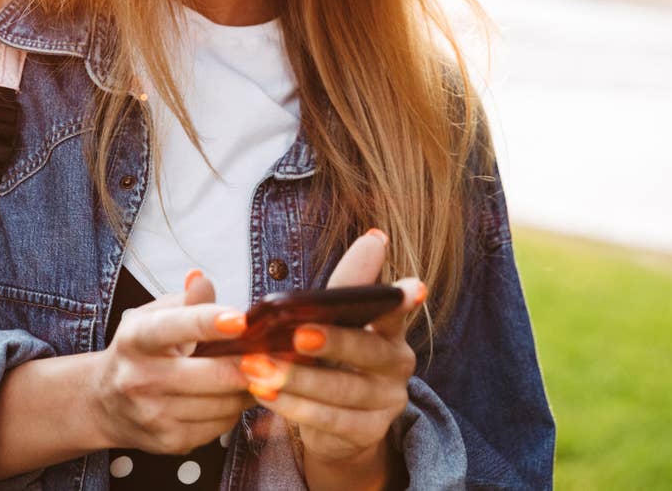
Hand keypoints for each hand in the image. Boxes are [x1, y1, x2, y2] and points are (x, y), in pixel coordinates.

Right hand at [88, 270, 252, 454]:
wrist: (105, 403)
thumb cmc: (139, 351)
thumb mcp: (153, 317)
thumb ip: (184, 300)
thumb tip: (202, 280)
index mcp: (137, 338)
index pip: (177, 327)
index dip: (211, 322)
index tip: (241, 320)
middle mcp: (141, 377)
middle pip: (214, 373)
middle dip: (249, 363)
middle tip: (270, 354)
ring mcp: (154, 413)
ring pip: (224, 402)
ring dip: (247, 387)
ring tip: (253, 373)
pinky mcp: (170, 441)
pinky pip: (221, 425)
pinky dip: (234, 409)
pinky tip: (229, 395)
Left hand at [238, 231, 423, 488]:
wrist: (337, 427)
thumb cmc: (331, 358)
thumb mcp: (337, 321)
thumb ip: (349, 285)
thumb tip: (375, 237)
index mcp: (391, 330)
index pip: (397, 310)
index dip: (403, 300)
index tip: (414, 288)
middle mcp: (397, 365)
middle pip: (366, 351)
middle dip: (332, 342)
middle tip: (296, 335)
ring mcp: (387, 403)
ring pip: (341, 389)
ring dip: (296, 379)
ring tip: (257, 367)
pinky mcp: (369, 434)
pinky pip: (329, 421)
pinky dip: (292, 407)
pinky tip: (263, 394)